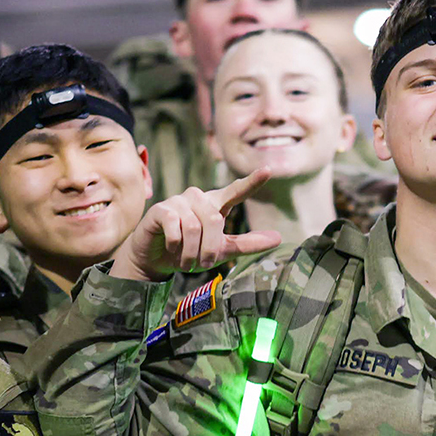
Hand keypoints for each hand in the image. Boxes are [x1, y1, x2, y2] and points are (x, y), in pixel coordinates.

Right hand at [110, 171, 281, 280]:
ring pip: (195, 227)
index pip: (236, 192)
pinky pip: (176, 227)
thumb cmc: (191, 250)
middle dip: (210, 248)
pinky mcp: (161, 210)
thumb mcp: (222, 250)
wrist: (156, 260)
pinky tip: (171, 248)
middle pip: (215, 220)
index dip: (251, 182)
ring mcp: (178, 201)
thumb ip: (247, 243)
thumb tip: (279, 238)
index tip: (267, 170)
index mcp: (216, 205)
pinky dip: (176, 245)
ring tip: (186, 260)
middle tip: (202, 264)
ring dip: (192, 251)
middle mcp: (198, 198)